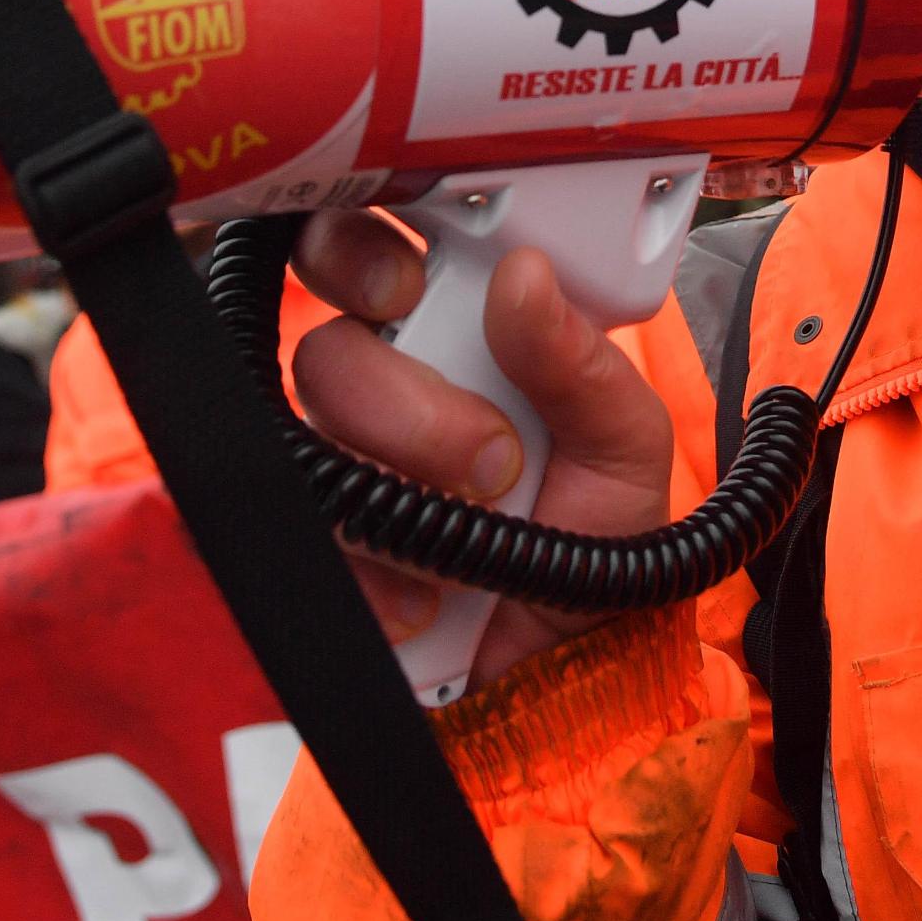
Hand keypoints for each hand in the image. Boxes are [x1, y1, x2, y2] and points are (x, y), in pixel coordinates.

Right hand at [290, 210, 672, 689]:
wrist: (575, 666)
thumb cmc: (595, 532)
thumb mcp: (623, 442)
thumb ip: (582, 362)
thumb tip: (526, 275)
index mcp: (443, 335)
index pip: (356, 256)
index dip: (355, 254)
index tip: (406, 289)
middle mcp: (375, 397)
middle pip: (325, 355)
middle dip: (402, 403)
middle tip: (490, 455)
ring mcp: (337, 477)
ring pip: (311, 449)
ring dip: (408, 494)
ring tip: (486, 532)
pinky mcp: (314, 561)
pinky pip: (299, 548)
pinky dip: (377, 582)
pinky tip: (433, 601)